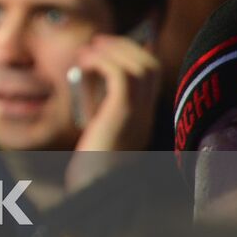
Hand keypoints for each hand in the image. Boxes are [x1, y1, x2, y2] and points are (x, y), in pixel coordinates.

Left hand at [66, 34, 160, 189]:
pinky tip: (84, 62)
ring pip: (141, 65)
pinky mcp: (123, 114)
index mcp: (142, 119)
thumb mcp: (98, 135)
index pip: (151, 76)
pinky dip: (103, 61)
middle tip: (97, 42)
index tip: (105, 47)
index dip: (133, 53)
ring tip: (88, 50)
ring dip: (113, 49)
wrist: (95, 194)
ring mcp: (139, 114)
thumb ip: (99, 112)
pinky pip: (120, 75)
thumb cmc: (90, 170)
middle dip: (124, 46)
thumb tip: (84, 85)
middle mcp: (147, 114)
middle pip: (151, 65)